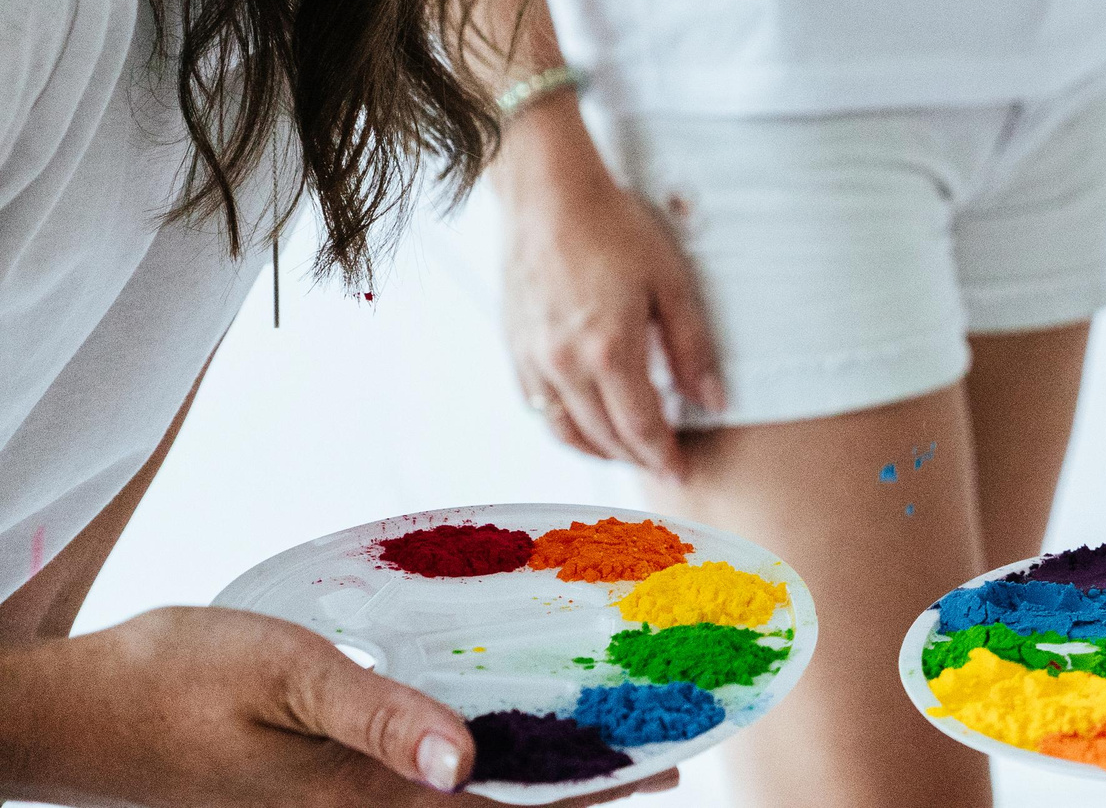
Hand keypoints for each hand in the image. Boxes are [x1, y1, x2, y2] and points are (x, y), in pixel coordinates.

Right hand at [1, 606, 671, 805]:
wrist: (75, 715)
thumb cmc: (171, 681)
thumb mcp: (281, 675)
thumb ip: (376, 717)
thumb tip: (467, 763)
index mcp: (359, 800)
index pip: (503, 807)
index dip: (590, 790)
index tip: (665, 765)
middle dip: (580, 790)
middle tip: (663, 753)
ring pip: (460, 804)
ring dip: (529, 779)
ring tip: (604, 742)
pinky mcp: (315, 793)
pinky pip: (416, 785)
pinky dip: (474, 761)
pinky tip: (496, 730)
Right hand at [499, 107, 722, 478]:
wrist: (548, 196)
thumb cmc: (616, 228)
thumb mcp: (672, 282)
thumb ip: (693, 347)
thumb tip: (713, 401)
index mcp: (608, 350)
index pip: (640, 427)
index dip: (662, 456)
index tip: (681, 472)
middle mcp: (564, 365)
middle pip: (603, 436)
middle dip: (636, 458)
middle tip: (662, 466)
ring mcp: (533, 359)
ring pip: (564, 430)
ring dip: (598, 450)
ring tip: (628, 453)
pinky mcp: (513, 347)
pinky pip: (537, 406)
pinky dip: (564, 425)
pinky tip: (586, 421)